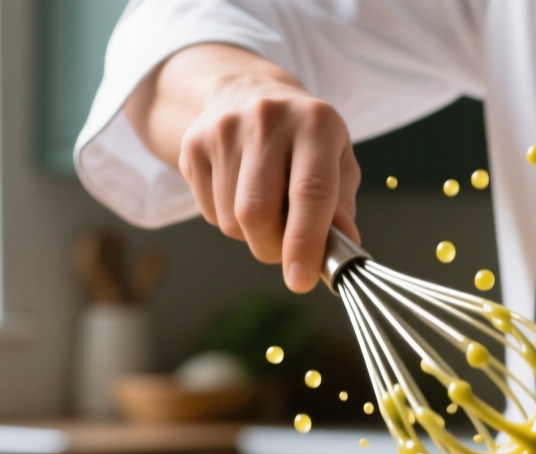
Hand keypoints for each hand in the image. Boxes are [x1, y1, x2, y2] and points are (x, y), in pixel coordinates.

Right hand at [127, 44, 359, 292]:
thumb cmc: (304, 138)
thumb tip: (342, 249)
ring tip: (268, 208)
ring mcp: (224, 130)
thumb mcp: (338, 161)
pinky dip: (230, 220)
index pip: (309, 192)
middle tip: (287, 251)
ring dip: (253, 235)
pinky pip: (211, 213)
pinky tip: (241, 193)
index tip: (302, 280)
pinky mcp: (193, 145)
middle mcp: (267, 119)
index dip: (305, 242)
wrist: (246, 92)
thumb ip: (341, 207)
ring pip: (232, 220)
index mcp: (315, 122)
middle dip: (273, 249)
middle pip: (258, 212)